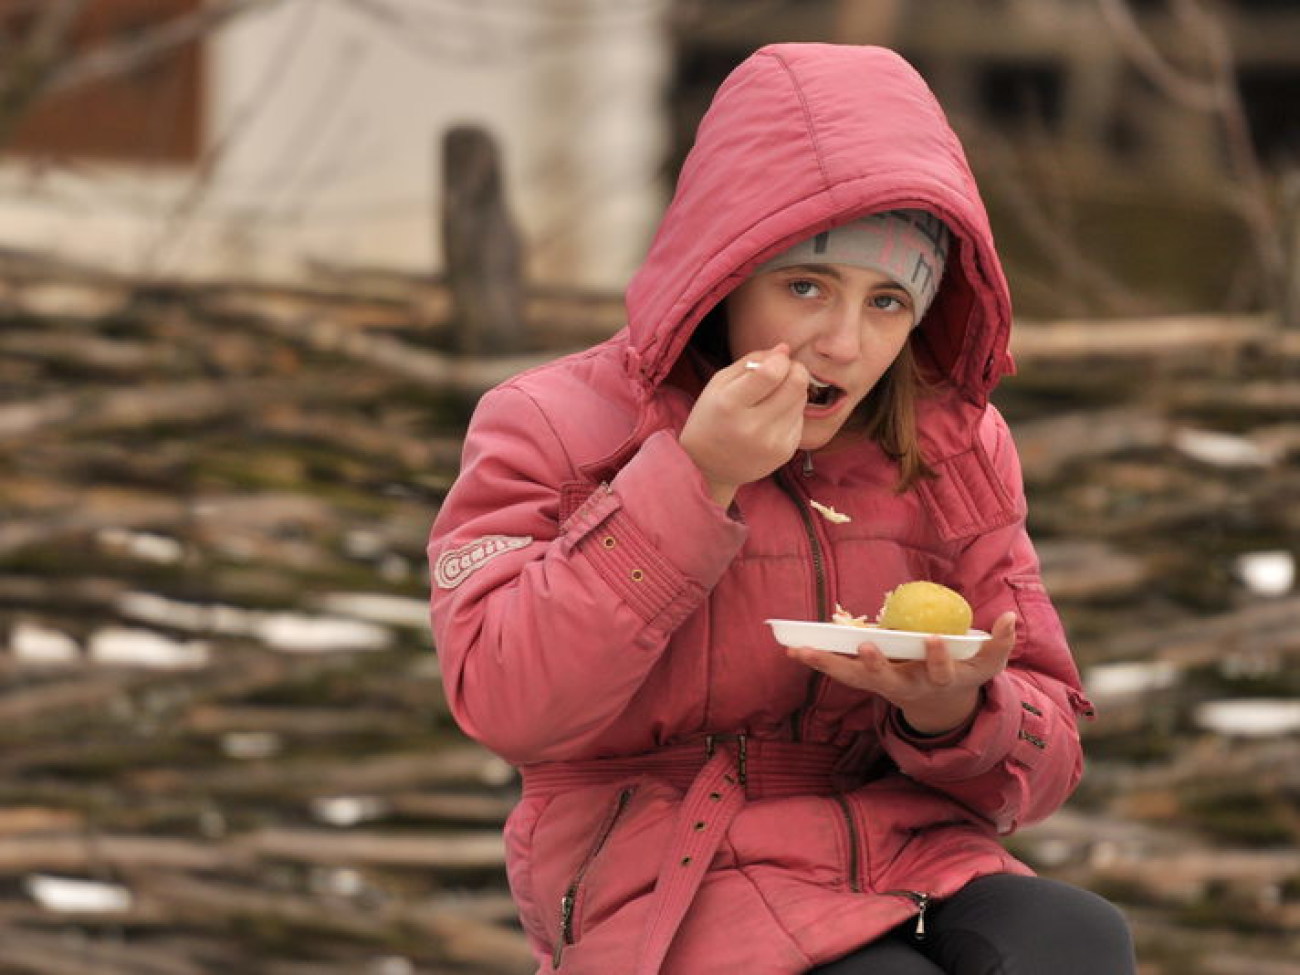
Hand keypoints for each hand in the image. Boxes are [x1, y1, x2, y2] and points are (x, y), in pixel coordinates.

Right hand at [679, 343, 808, 506]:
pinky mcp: (785, 452)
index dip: (780, 359)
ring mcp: (772, 443)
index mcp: (730, 405)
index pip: (771, 373)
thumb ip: (751, 361)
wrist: (707, 467)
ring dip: (792, 390)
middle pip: (796, 384)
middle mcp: (753, 427)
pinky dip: (790, 411)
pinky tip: (772, 417)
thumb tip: (784, 349)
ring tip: (772, 397)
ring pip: (802, 399)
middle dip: (794, 369)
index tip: (775, 360)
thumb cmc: (712, 417)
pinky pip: (800, 418)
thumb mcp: (719, 383)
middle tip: (782, 372)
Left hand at [786, 612, 1016, 734]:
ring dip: (829, 664)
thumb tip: (1010, 617)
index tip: (932, 639)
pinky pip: (838, 671)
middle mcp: (907, 687)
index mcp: (938, 680)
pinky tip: (792, 650)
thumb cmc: (965, 673)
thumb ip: (1000, 643)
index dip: (936, 657)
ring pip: (854, 677)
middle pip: (888, 680)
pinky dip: (816, 660)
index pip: (939, 670)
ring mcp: (882, 685)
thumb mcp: (988, 664)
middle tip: (866, 646)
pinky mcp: (865, 681)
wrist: (940, 706)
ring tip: (801, 651)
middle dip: (877, 665)